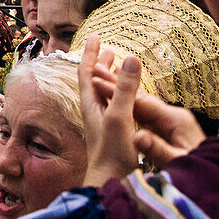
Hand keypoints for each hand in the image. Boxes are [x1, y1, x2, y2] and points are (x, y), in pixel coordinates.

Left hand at [79, 35, 142, 187]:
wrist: (110, 182)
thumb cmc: (112, 152)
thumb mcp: (120, 116)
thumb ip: (125, 88)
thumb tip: (131, 57)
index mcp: (91, 103)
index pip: (87, 71)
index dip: (90, 53)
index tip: (94, 36)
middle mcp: (94, 110)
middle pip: (94, 80)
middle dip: (100, 63)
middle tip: (107, 48)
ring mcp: (102, 122)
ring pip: (104, 92)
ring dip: (109, 77)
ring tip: (117, 67)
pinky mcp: (113, 132)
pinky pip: (113, 105)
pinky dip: (119, 94)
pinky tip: (126, 99)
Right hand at [89, 63, 205, 168]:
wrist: (216, 178)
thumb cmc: (200, 171)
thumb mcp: (179, 162)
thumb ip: (158, 150)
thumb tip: (136, 138)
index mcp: (175, 119)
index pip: (141, 101)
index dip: (118, 91)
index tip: (96, 82)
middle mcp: (173, 116)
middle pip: (140, 97)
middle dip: (117, 84)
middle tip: (95, 69)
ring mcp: (172, 121)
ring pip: (141, 104)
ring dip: (121, 92)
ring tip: (102, 78)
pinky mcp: (169, 128)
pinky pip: (145, 114)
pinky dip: (129, 105)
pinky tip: (119, 100)